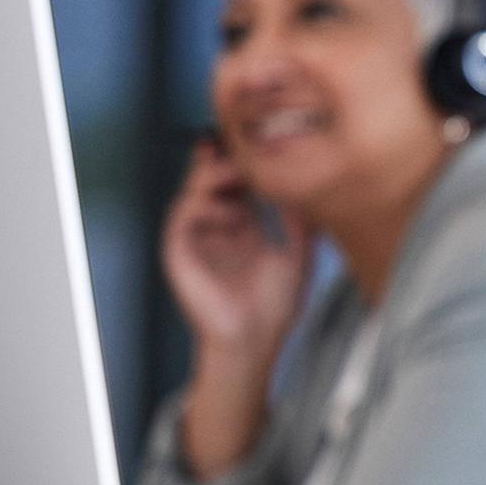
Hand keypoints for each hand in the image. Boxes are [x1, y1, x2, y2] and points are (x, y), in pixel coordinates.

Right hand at [161, 140, 310, 355]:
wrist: (254, 340)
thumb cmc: (274, 305)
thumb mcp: (297, 254)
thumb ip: (299, 220)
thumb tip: (307, 184)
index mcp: (240, 225)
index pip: (236, 181)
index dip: (246, 161)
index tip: (265, 143)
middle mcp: (215, 226)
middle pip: (212, 176)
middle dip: (228, 158)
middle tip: (248, 148)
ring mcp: (195, 237)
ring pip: (195, 188)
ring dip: (216, 176)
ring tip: (240, 176)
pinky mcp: (178, 251)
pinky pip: (183, 215)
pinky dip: (206, 206)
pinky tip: (232, 215)